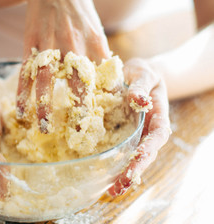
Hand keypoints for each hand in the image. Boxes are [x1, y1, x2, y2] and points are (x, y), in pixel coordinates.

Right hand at [17, 0, 110, 131]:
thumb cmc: (78, 7)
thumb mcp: (96, 27)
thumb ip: (100, 53)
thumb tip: (109, 79)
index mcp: (92, 41)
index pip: (100, 76)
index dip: (103, 98)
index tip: (103, 119)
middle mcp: (72, 44)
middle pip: (75, 81)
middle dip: (77, 107)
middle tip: (77, 132)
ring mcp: (49, 44)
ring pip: (46, 78)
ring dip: (43, 104)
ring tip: (42, 126)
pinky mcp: (31, 43)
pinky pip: (25, 70)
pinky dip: (22, 91)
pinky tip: (20, 108)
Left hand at [108, 58, 170, 195]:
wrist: (136, 76)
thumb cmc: (142, 73)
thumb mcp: (144, 74)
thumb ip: (141, 86)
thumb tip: (138, 99)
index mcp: (158, 116)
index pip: (157, 134)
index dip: (149, 147)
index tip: (139, 157)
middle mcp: (149, 130)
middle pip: (147, 154)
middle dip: (135, 169)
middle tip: (121, 184)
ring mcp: (138, 136)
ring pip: (135, 159)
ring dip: (125, 175)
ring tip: (113, 191)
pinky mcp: (125, 138)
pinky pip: (123, 155)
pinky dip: (116, 169)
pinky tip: (106, 183)